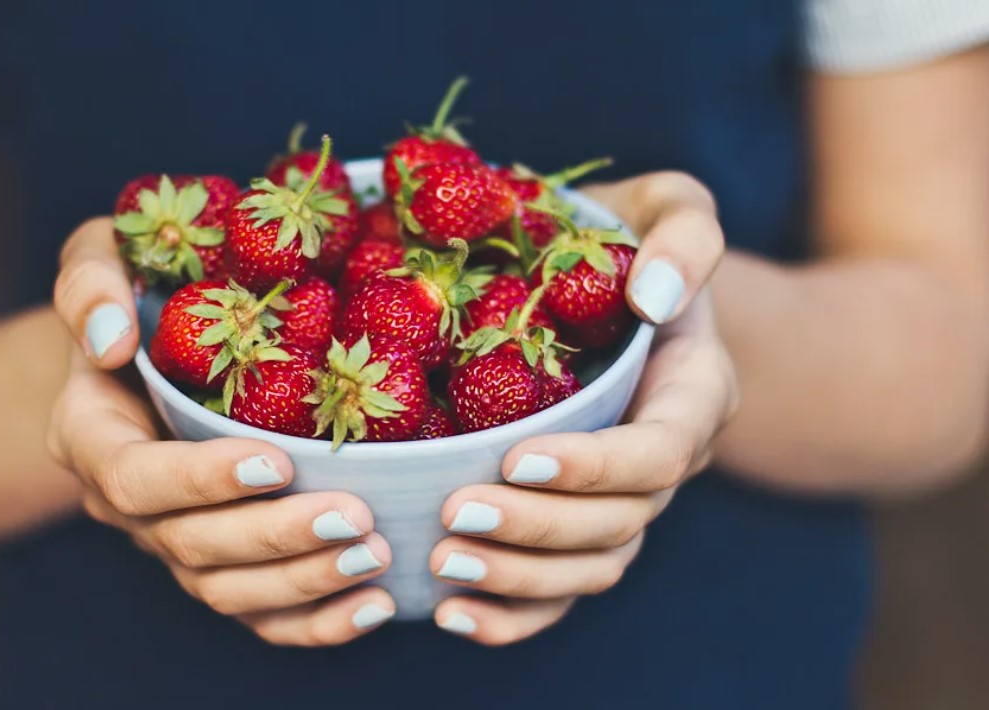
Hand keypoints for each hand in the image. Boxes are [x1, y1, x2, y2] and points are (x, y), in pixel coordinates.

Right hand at [47, 218, 395, 645]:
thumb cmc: (138, 289)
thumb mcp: (102, 256)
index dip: (199, 480)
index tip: (274, 461)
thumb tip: (114, 340)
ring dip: (302, 581)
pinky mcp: (224, 564)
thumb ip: (92, 283)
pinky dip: (315, 622)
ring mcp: (176, 542)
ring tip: (374, 555)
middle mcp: (130, 505)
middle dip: (274, 538)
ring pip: (228, 590)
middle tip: (354, 517)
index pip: (134, 479)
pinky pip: (260, 615)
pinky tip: (375, 604)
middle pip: (192, 546)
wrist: (152, 345)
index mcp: (92, 437)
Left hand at [430, 172, 737, 644]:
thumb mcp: (672, 206)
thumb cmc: (632, 238)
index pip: (659, 453)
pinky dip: (512, 615)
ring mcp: (622, 500)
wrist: (616, 284)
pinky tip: (450, 612)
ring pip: (589, 569)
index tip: (518, 454)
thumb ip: (685, 236)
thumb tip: (654, 298)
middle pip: (619, 525)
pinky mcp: (579, 522)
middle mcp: (663, 460)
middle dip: (538, 528)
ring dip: (519, 577)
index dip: (596, 467)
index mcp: (692, 393)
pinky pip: (560, 591)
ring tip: (443, 563)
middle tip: (455, 513)